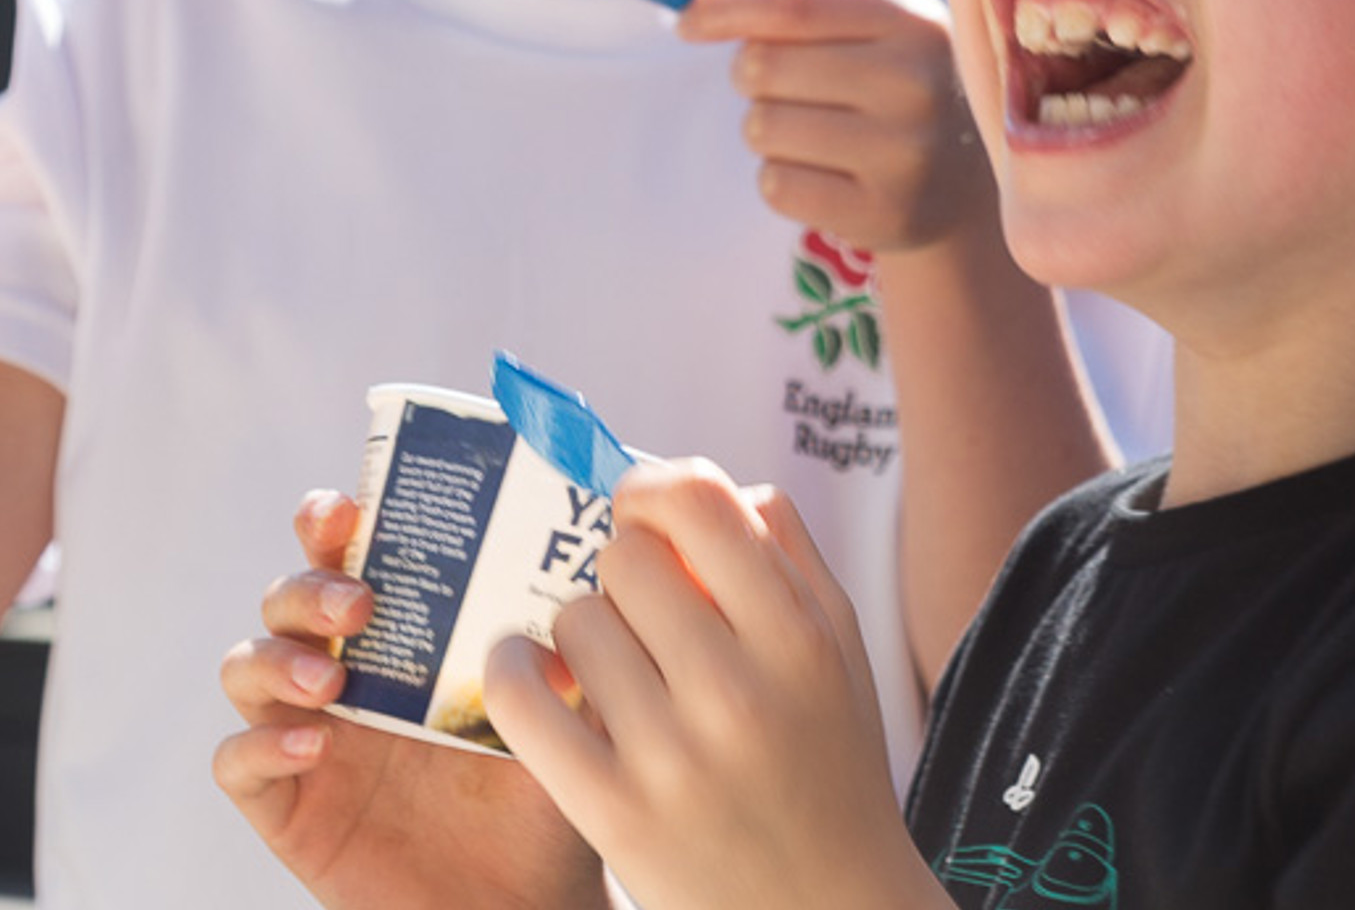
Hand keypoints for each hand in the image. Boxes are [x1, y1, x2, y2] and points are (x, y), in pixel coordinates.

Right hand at [214, 491, 598, 909]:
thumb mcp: (569, 713)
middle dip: (309, 587)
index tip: (351, 511)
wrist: (524, 906)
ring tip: (331, 685)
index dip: (333, 523)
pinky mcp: (286, 806)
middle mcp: (348, 673)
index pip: (350, 554)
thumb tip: (600, 569)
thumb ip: (575, 645)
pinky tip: (310, 745)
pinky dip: (259, 745)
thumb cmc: (546, 801)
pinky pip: (237, 764)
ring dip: (277, 659)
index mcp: (407, 634)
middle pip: (288, 599)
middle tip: (359, 606)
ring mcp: (309, 736)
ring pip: (247, 666)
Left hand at [489, 461, 938, 909]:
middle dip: (625, 578)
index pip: (699, 503)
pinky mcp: (612, 810)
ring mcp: (671, 753)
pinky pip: (523, 699)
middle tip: (643, 619)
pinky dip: (512, 673)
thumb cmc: (829, 773)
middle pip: (626, 559)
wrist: (824, 909)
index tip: (641, 511)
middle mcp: (738, 690)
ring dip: (583, 639)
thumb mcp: (842, 655)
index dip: (653, 491)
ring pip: (575, 624)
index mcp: (801, 638)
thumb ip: (790, 557)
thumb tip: (719, 486)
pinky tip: (531, 676)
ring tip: (618, 677)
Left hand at [679, 0, 993, 254]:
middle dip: (752, 75)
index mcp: (909, 19)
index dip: (723, 9)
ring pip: (763, 129)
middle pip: (764, 67)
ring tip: (815, 131)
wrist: (961, 181)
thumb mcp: (857, 19)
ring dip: (767, 129)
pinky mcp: (885, 214)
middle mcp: (915, 83)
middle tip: (787, 87)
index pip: (791, 3)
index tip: (685, 21)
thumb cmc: (886, 80)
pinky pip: (777, 186)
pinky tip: (825, 174)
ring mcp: (905, 153)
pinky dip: (782, 178)